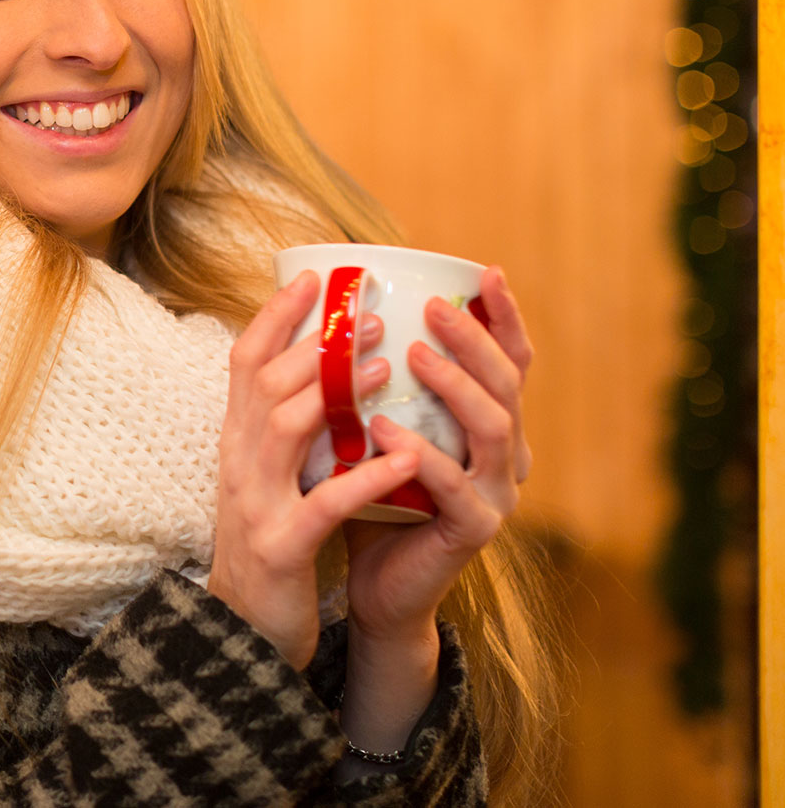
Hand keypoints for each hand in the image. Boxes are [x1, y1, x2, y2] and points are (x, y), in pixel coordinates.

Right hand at [209, 270, 423, 669]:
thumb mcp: (270, 477)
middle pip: (265, 381)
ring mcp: (254, 503)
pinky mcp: (281, 546)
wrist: (244, 631)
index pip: (244, 361)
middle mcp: (237, 461)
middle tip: (367, 311)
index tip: (314, 277)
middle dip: (315, 340)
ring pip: (286, 427)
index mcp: (236, 441)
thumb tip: (322, 374)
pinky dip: (367, 476)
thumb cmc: (272, 547)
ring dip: (336, 390)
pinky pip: (325, 504)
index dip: (275, 315)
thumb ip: (288, 430)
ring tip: (387, 367)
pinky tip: (407, 457)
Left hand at [342, 265, 532, 642]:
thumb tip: (342, 309)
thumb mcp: (373, 427)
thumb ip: (375, 380)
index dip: (504, 317)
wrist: (371, 579)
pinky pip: (453, 485)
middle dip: (474, 340)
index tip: (487, 272)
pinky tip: (385, 429)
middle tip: (436, 306)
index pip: (509, 360)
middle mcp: (505, 455)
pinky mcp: (474, 530)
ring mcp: (496, 494)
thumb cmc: (371, 493)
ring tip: (412, 354)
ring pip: (494, 428)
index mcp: (486, 423)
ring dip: (455, 386)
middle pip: (508, 384)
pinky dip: (421, 455)